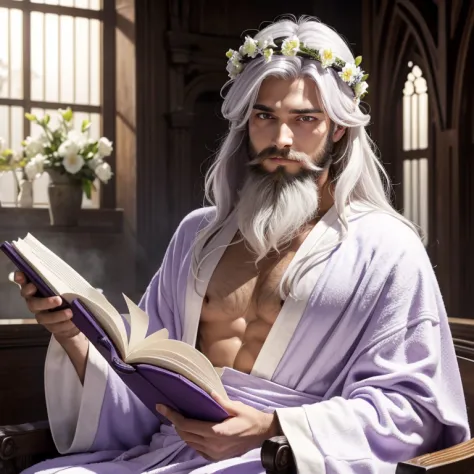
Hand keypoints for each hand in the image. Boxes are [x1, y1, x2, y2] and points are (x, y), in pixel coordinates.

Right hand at [14, 271, 79, 342]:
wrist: (74, 317)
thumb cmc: (68, 295)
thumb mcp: (67, 285)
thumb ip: (63, 280)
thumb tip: (69, 275)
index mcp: (36, 289)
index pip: (25, 282)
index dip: (21, 279)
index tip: (25, 279)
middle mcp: (35, 302)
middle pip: (32, 303)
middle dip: (44, 302)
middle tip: (58, 300)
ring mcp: (42, 315)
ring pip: (43, 318)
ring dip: (57, 315)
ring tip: (70, 312)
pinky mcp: (50, 326)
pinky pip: (54, 327)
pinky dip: (64, 324)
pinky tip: (72, 321)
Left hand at [156, 392, 280, 460]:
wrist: (262, 434)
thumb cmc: (250, 418)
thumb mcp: (236, 407)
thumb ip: (220, 401)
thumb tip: (208, 392)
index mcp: (216, 432)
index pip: (187, 425)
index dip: (173, 416)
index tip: (162, 407)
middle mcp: (212, 446)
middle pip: (185, 435)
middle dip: (175, 423)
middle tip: (168, 410)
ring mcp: (214, 454)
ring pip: (190, 443)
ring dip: (182, 431)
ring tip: (178, 419)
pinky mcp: (216, 457)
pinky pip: (197, 449)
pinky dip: (191, 440)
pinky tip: (191, 431)